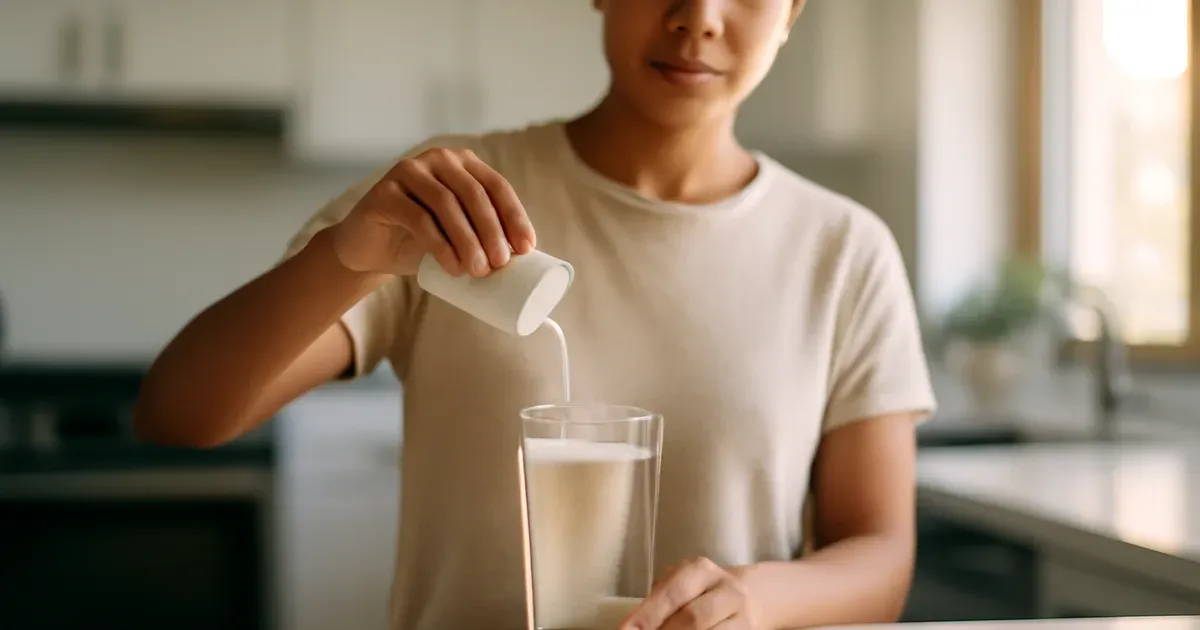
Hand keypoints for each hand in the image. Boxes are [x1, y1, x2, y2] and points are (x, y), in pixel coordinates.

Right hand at [331, 147, 535, 277]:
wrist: (370, 250)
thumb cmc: (422, 242)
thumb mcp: (459, 234)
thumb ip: (484, 235)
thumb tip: (526, 259)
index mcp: (463, 164)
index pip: (497, 186)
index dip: (514, 216)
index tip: (527, 248)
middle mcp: (438, 160)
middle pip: (474, 194)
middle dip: (492, 231)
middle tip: (500, 264)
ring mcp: (409, 171)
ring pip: (447, 204)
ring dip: (468, 240)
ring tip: (478, 271)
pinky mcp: (384, 192)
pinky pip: (418, 217)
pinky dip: (440, 245)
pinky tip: (452, 266)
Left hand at [621, 558, 759, 629]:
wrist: (748, 600)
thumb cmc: (697, 594)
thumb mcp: (678, 586)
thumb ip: (658, 602)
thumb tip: (633, 628)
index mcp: (701, 570)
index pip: (672, 594)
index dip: (647, 617)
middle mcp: (727, 590)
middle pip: (693, 618)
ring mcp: (742, 616)